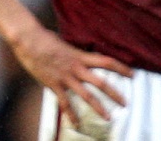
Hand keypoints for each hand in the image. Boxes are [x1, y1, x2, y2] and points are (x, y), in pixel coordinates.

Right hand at [11, 25, 130, 126]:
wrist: (27, 39)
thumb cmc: (43, 38)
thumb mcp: (64, 44)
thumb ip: (73, 53)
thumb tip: (79, 55)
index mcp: (79, 56)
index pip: (106, 61)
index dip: (121, 68)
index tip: (132, 74)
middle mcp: (76, 68)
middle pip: (101, 83)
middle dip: (115, 94)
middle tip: (125, 103)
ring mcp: (65, 77)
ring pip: (86, 95)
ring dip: (98, 107)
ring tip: (108, 117)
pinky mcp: (53, 84)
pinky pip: (65, 102)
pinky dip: (71, 114)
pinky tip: (76, 123)